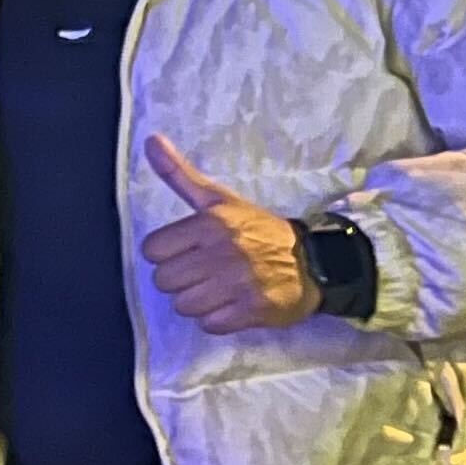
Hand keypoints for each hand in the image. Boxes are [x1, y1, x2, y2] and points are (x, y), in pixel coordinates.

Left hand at [141, 138, 317, 331]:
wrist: (315, 261)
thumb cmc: (259, 230)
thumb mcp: (219, 200)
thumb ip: (179, 175)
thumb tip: (149, 140)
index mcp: (211, 223)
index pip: (153, 249)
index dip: (167, 253)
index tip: (188, 250)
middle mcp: (222, 252)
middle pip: (164, 280)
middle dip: (180, 278)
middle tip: (205, 271)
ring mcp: (237, 284)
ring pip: (183, 305)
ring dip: (198, 300)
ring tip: (219, 288)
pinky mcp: (251, 311)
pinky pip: (209, 324)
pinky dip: (218, 318)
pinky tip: (233, 303)